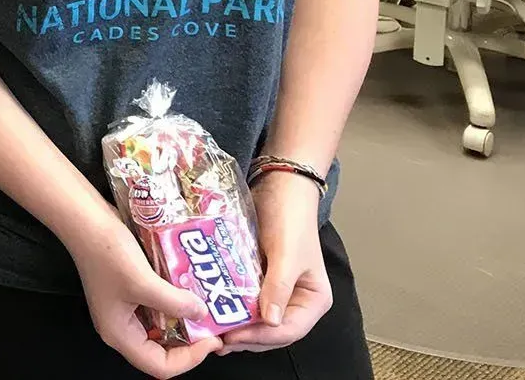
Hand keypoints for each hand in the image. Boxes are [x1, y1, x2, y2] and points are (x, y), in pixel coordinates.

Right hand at [71, 211, 222, 377]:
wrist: (83, 218)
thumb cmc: (105, 252)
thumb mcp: (144, 281)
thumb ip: (175, 302)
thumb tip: (202, 314)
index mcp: (119, 334)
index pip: (160, 366)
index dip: (190, 359)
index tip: (211, 339)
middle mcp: (121, 327)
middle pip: (161, 350)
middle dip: (189, 341)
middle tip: (212, 326)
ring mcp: (124, 308)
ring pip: (161, 327)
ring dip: (183, 320)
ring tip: (205, 308)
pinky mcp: (128, 290)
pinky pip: (156, 307)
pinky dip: (173, 302)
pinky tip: (187, 289)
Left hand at [221, 173, 331, 353]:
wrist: (280, 185)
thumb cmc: (291, 218)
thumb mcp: (287, 254)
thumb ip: (278, 287)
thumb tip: (269, 321)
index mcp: (313, 300)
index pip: (288, 330)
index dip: (260, 337)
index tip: (233, 338)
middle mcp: (296, 300)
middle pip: (271, 330)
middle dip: (246, 336)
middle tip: (216, 339)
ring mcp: (277, 290)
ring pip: (256, 318)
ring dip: (236, 324)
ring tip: (211, 328)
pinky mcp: (259, 277)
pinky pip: (245, 298)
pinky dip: (232, 305)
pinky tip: (213, 307)